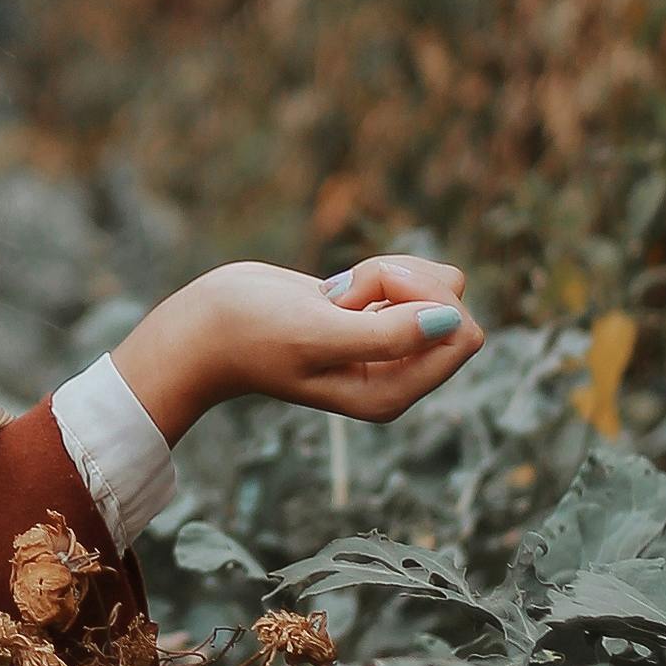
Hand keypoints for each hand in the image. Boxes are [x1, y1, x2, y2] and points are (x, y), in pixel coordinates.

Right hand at [111, 250, 482, 445]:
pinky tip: (334, 290)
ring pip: (431, 287)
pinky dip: (374, 271)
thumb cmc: (250, 334)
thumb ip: (386, 335)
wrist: (204, 325)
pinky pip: (407, 279)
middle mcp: (396, 374)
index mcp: (390, 393)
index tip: (369, 298)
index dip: (425, 300)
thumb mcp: (317, 335)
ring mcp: (386, 345)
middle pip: (452, 308)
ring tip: (333, 295)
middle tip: (344, 296)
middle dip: (402, 284)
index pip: (461, 336)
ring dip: (384, 274)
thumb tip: (451, 322)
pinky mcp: (373, 316)